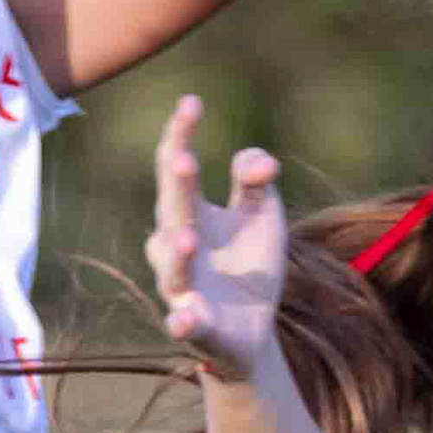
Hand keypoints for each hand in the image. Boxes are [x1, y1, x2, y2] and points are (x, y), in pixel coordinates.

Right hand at [149, 92, 288, 377]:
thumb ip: (255, 180)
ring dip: (177, 254)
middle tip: (184, 159)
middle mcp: (175, 246)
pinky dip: (184, 321)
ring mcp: (183, 288)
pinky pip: (184, 323)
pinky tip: (187, 316)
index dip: (180, 135)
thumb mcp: (261, 213)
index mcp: (189, 211)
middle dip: (175, 187)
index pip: (176, 167)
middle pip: (171, 211)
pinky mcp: (197, 327)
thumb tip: (260, 162)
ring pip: (172, 270)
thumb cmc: (249, 262)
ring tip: (189, 238)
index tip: (192, 102)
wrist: (254, 329)